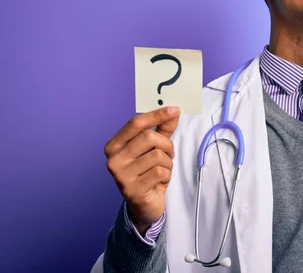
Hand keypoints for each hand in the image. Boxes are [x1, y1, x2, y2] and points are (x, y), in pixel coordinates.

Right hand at [104, 106, 179, 233]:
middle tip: (170, 154)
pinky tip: (159, 182)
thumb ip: (162, 129)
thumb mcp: (155, 148)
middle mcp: (113, 159)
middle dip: (166, 144)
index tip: (175, 109)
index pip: (135, 123)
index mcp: (114, 145)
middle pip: (149, 137)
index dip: (156, 114)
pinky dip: (166, 175)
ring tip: (162, 171)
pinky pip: (160, 172)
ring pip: (157, 155)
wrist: (144, 206)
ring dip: (168, 163)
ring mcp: (121, 175)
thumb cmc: (148, 172)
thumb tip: (173, 111)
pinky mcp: (132, 190)